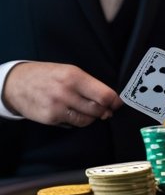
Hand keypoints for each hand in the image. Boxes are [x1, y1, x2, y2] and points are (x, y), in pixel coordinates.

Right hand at [1, 62, 119, 126]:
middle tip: (105, 110)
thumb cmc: (46, 75)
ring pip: (87, 120)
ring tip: (87, 110)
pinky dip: (76, 121)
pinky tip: (72, 113)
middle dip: (105, 111)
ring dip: (91, 117)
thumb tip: (109, 100)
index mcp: (74, 76)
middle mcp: (66, 92)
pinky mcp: (50, 118)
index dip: (114, 101)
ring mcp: (57, 107)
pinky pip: (72, 124)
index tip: (118, 104)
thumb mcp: (69, 71)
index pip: (104, 95)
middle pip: (98, 109)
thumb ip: (89, 84)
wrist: (16, 84)